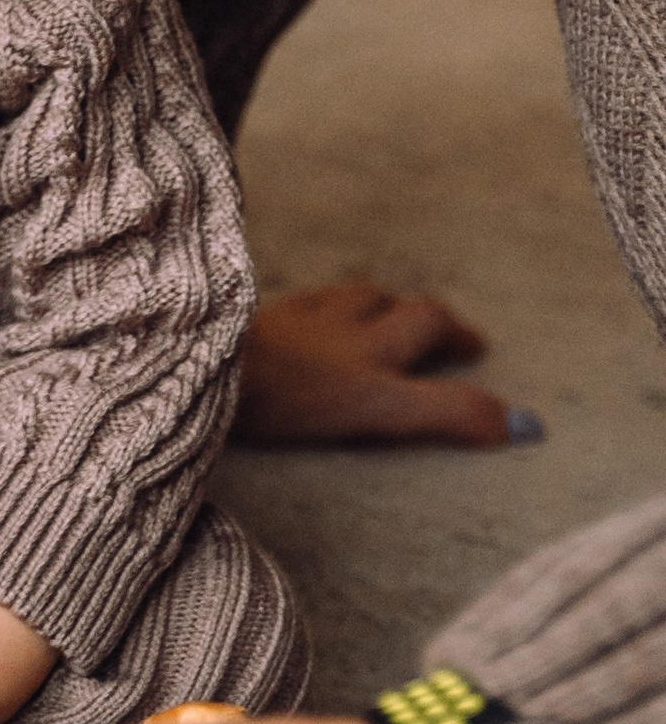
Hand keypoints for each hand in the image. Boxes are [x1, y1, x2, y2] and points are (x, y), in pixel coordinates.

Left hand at [237, 280, 517, 447]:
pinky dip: (331, 305)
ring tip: (392, 315)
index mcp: (374, 374)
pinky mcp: (266, 314)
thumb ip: (448, 413)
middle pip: (413, 317)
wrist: (202, 360)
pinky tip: (322, 313)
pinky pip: (311, 301)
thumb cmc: (279, 398)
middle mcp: (350, 340)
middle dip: (441, 326)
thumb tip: (522, 424)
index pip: (443, 380)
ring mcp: (306, 323)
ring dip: (386, 305)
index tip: (510, 403)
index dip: (474, 389)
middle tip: (459, 338)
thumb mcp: (374, 412)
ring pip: (360, 299)